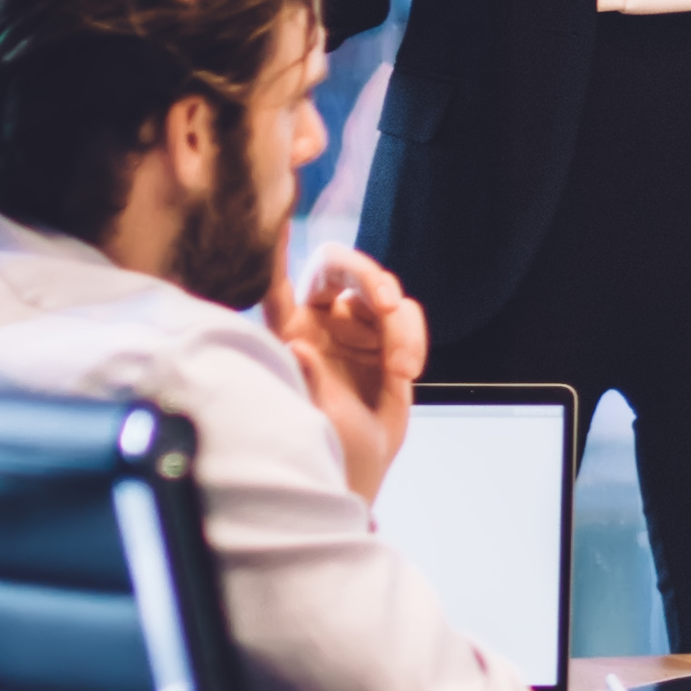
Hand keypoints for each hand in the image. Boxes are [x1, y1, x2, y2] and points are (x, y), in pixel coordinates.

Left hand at [280, 246, 424, 494]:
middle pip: (338, 266)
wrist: (360, 467)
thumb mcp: (315, 418)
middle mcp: (320, 318)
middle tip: (388, 302)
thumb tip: (299, 348)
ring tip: (402, 369)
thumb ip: (307, 380)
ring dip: (400, 326)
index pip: (276, 283)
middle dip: (367, 275)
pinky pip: (408, 315)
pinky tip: (406, 371)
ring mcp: (356, 324)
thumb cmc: (326, 442)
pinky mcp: (388, 335)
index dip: (277, 250)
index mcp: (288, 330)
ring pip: (383, 293)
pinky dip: (414, 339)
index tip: (279, 223)